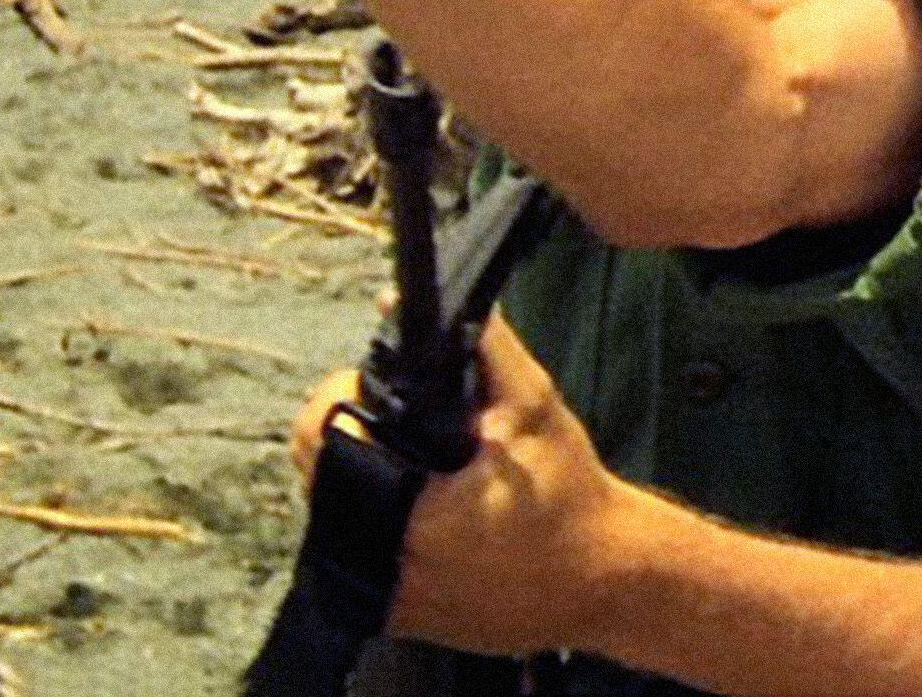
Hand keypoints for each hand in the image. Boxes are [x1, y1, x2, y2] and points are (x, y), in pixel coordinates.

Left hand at [290, 317, 627, 654]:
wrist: (603, 578)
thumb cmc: (570, 494)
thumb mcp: (534, 406)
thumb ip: (483, 348)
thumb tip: (409, 303)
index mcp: (409, 510)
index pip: (319, 440)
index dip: (340, 400)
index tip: (377, 389)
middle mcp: (386, 562)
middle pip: (319, 478)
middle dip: (352, 440)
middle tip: (404, 425)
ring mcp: (389, 598)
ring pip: (334, 520)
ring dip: (360, 484)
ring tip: (414, 464)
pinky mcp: (399, 618)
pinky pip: (360, 558)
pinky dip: (379, 527)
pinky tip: (424, 509)